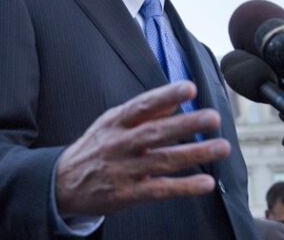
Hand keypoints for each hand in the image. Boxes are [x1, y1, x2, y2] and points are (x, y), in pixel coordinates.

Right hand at [55, 81, 230, 214]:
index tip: (189, 88)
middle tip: (213, 117)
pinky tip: (206, 183)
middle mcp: (120, 144)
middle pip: (156, 132)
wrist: (61, 184)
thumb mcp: (112, 123)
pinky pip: (160, 189)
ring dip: (195, 153)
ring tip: (222, 148)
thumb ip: (144, 112)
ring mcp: (124, 170)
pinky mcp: (128, 194)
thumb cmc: (95, 147)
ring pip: (163, 160)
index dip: (166, 95)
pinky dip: (184, 187)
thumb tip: (174, 100)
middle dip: (187, 124)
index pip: (143, 105)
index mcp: (116, 121)